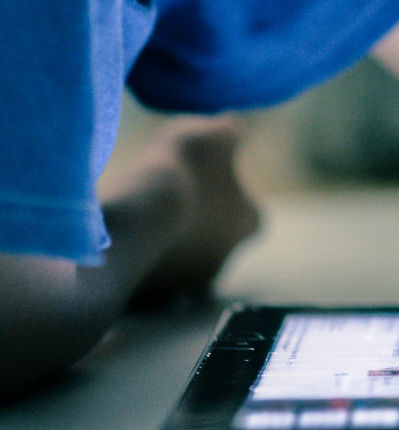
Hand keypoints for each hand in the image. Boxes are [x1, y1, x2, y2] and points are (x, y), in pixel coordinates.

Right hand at [127, 118, 260, 306]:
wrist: (133, 222)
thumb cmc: (181, 174)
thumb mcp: (208, 137)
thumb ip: (226, 132)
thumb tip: (232, 127)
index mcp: (250, 224)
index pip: (249, 212)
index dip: (227, 194)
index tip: (203, 180)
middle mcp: (224, 262)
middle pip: (213, 240)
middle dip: (194, 223)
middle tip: (165, 199)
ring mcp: (186, 286)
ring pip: (177, 261)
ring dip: (162, 244)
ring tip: (136, 217)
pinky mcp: (148, 301)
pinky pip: (144, 279)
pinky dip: (135, 261)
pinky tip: (117, 239)